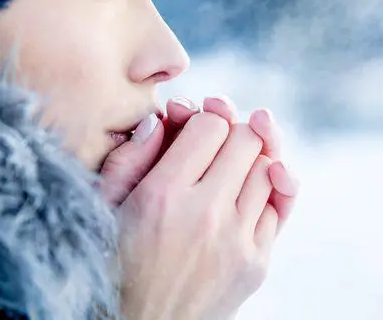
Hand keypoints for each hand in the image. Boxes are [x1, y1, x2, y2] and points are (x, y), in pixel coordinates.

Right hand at [118, 111, 270, 319]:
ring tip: (230, 166)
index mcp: (161, 196)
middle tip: (216, 139)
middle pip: (247, 139)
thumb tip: (163, 118)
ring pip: (268, 168)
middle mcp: (205, 216)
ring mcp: (237, 242)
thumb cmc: (112, 265)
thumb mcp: (103, 207)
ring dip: (251, 159)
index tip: (192, 129)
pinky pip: (279, 206)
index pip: (212, 125)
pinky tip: (250, 189)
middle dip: (231, 131)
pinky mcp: (256, 264)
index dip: (203, 119)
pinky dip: (268, 190)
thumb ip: (129, 157)